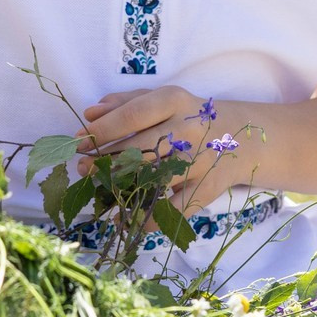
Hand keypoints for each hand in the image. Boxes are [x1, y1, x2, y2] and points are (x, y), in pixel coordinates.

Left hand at [79, 87, 246, 211]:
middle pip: (141, 148)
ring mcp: (199, 161)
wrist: (238, 137)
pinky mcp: (206, 188)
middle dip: (106, 159)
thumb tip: (89, 114)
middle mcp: (189, 129)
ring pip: (155, 177)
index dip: (103, 130)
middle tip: (82, 166)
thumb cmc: (186, 115)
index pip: (133, 115)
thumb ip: (124, 102)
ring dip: (122, 185)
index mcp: (174, 101)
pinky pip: (174, 209)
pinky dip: (147, 218)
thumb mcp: (160, 99)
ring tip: (99, 187)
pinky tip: (124, 217)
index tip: (79, 141)